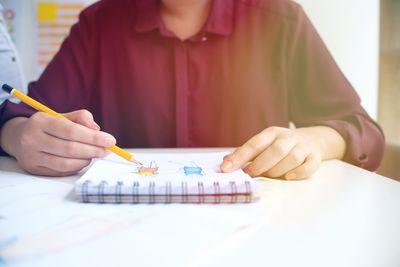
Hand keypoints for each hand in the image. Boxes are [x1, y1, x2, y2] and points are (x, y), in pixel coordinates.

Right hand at [0, 109, 115, 175]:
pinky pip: (61, 171)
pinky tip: (83, 160)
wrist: (20, 137)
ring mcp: (31, 156)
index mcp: (40, 121)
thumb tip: (97, 129)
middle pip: (69, 148)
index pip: (71, 131)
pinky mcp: (34, 169)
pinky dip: (77, 167)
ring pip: (66, 163)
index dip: (93, 137)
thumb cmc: (49, 125)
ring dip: (86, 160)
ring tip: (95, 154)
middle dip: (93, 150)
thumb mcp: (63, 115)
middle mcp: (32, 139)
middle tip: (107, 150)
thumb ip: (82, 118)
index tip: (110, 140)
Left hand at [220, 126, 343, 179]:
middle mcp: (289, 137)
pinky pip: (309, 166)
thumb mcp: (264, 144)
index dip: (239, 156)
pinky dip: (298, 173)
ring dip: (277, 171)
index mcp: (272, 133)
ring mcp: (303, 147)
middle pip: (276, 150)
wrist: (313, 139)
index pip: (254, 144)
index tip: (226, 168)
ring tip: (269, 175)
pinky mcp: (315, 157)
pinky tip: (289, 177)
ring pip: (292, 159)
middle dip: (260, 165)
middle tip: (250, 174)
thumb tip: (225, 161)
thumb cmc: (281, 145)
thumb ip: (247, 153)